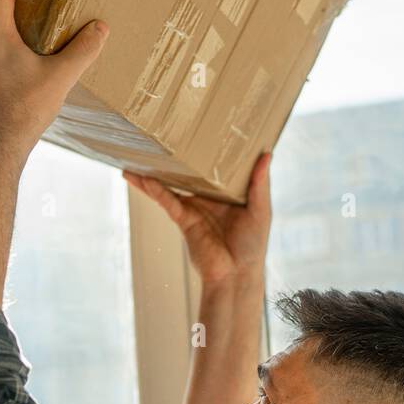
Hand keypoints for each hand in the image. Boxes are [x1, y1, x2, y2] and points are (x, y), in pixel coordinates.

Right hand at [123, 152, 271, 290]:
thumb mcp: (261, 209)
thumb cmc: (253, 245)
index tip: (199, 130)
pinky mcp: (184, 219)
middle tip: (159, 138)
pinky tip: (141, 177)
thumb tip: (267, 153)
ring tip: (136, 156)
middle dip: (173, 159)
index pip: (215, 166)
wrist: (237, 274)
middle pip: (187, 173)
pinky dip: (154, 189)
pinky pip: (167, 201)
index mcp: (226, 193)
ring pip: (170, 185)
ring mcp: (193, 208)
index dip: (207, 150)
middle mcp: (207, 198)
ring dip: (152, 173)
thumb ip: (260, 183)